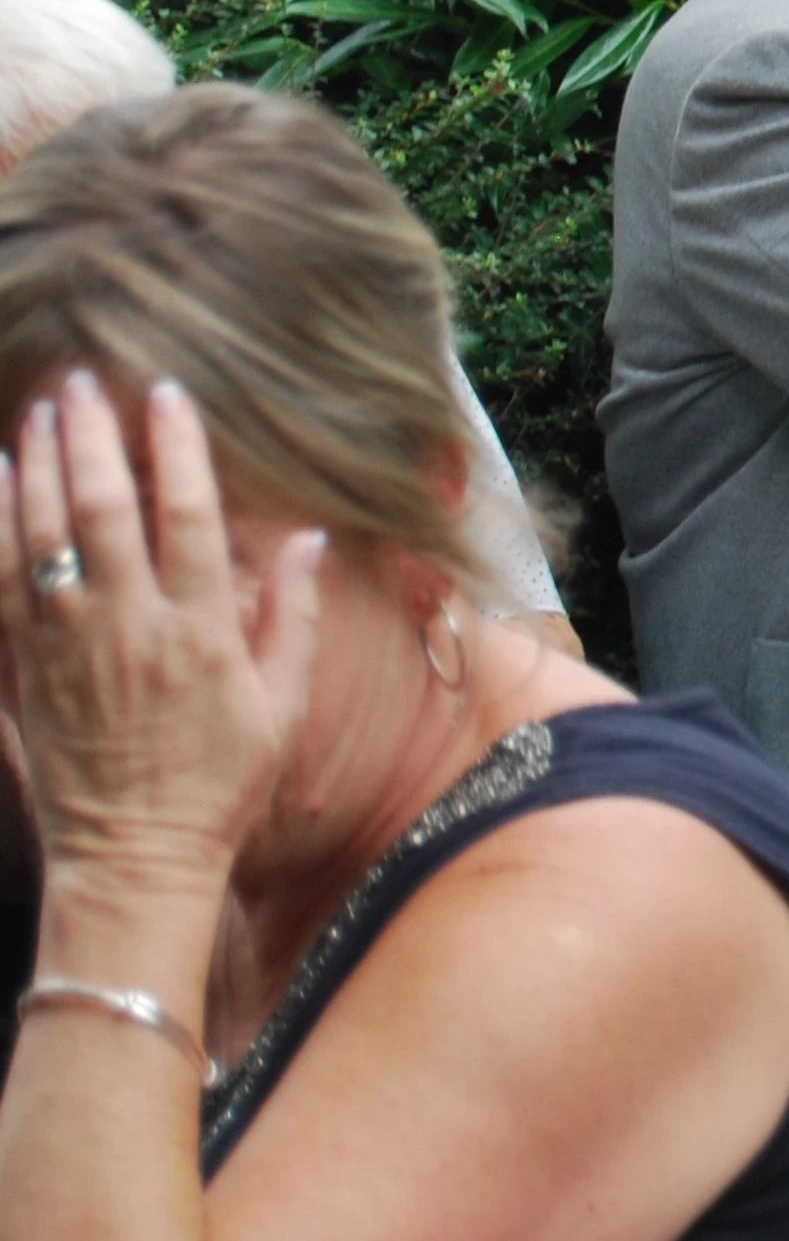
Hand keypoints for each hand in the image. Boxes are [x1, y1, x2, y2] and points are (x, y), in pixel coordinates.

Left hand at [0, 371, 323, 896]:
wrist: (134, 858)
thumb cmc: (220, 784)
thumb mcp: (283, 706)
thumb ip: (293, 617)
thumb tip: (307, 539)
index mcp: (200, 633)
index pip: (186, 517)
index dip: (176, 449)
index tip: (167, 394)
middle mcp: (128, 630)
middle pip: (102, 512)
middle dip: (90, 439)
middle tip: (84, 382)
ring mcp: (69, 648)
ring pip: (42, 538)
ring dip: (38, 468)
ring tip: (40, 412)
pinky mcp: (27, 672)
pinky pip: (2, 583)